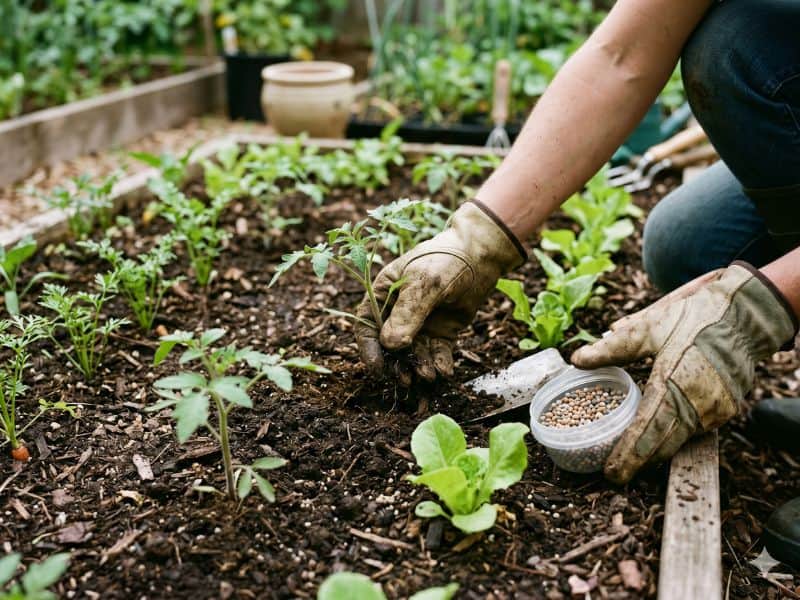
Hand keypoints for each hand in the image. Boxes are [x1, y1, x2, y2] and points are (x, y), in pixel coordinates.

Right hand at [354, 200, 525, 381]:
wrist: (481, 255)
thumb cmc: (445, 260)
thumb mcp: (424, 283)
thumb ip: (407, 313)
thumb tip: (390, 345)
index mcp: (383, 294)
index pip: (367, 326)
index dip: (370, 349)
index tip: (378, 368)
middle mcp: (398, 312)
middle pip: (390, 346)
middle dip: (397, 364)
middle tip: (406, 380)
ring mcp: (420, 324)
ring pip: (414, 353)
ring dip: (419, 366)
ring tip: (429, 375)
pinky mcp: (441, 332)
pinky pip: (436, 352)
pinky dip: (439, 363)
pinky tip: (444, 371)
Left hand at [572, 262, 796, 483]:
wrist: (744, 315)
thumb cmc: (693, 317)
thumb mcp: (648, 327)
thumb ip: (611, 349)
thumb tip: (577, 360)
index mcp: (674, 381)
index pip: (647, 429)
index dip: (629, 454)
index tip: (611, 472)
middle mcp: (698, 402)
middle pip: (664, 444)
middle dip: (638, 462)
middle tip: (614, 474)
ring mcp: (716, 409)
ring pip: (681, 440)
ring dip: (657, 451)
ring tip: (631, 459)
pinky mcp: (727, 410)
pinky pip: (696, 430)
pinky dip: (676, 436)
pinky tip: (659, 438)